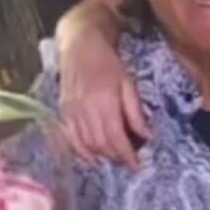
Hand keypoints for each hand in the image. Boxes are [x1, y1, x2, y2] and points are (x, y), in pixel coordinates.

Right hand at [59, 32, 150, 168]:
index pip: (116, 137)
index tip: (137, 166)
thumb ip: (135, 112)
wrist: (80, 44)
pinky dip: (81, 152)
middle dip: (116, 157)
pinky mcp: (63, 111)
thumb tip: (147, 136)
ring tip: (113, 159)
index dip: (127, 155)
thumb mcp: (128, 83)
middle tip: (128, 162)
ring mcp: (71, 111)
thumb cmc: (108, 62)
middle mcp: (85, 110)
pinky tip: (92, 157)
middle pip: (101, 144)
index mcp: (104, 102)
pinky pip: (71, 138)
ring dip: (100, 156)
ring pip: (85, 144)